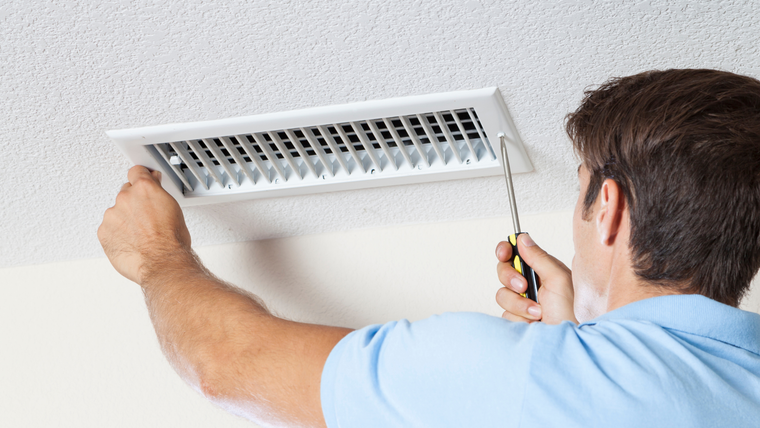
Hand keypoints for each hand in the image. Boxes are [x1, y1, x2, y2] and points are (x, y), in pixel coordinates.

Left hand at [98, 166, 194, 285]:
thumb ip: (159, 196)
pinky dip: (117, 235)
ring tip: (140, 235)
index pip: (137, 172)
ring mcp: (112, 215)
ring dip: (125, 220)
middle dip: (134, 203)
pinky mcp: (103, 232)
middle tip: (146, 217)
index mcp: (145, 188)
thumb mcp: (174, 209)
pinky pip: (108, 229)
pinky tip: (131, 242)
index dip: (141, 177)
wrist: (161, 263)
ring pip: (117, 213)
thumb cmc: (171, 241)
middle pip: (126, 193)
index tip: (142, 179)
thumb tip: (156, 192)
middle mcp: (126, 198)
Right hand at [495, 234, 576, 324]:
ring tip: (538, 312)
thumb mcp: (558, 279)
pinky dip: (519, 317)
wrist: (564, 343)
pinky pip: (504, 312)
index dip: (506, 251)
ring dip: (519, 303)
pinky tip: (533, 322)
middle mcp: (530, 283)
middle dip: (510, 278)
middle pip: (503, 270)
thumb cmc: (569, 313)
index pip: (516, 253)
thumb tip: (522, 238)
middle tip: (524, 286)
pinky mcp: (516, 317)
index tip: (504, 253)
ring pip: (502, 293)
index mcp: (542, 269)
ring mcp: (521, 301)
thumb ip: (539, 257)